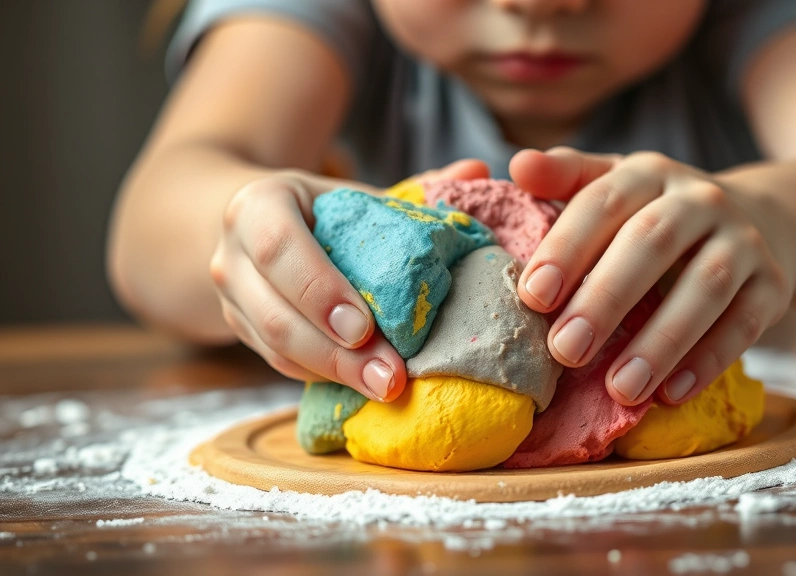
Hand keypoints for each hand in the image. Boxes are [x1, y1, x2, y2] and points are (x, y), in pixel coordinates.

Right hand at [209, 160, 488, 400]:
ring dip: (331, 373)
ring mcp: (230, 298)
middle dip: (334, 352)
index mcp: (258, 204)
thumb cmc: (324, 211)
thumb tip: (478, 169)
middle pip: (276, 313)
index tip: (365, 327)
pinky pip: (278, 363)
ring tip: (385, 389)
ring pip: (274, 347)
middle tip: (389, 377)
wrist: (255, 227)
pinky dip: (323, 377)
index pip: (278, 247)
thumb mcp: (358, 194)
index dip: (319, 290)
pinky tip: (363, 386)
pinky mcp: (239, 331)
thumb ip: (417, 187)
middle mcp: (231, 253)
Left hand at [510, 148, 795, 405]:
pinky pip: (744, 324)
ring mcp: (744, 240)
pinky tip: (672, 394)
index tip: (532, 297)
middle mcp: (699, 199)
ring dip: (661, 341)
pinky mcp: (773, 284)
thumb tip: (518, 164)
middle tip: (564, 351)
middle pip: (652, 242)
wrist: (761, 222)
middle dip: (606, 298)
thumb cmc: (657, 215)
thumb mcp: (614, 187)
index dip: (567, 248)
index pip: (603, 201)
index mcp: (648, 173)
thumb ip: (566, 179)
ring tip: (620, 389)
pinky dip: (709, 360)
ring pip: (706, 287)